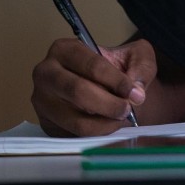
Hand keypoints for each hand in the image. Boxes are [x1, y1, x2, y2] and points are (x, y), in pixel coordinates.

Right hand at [31, 37, 156, 136]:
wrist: (106, 88)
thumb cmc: (117, 68)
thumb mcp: (136, 56)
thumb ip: (142, 66)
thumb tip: (136, 91)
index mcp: (65, 49)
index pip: (92, 65)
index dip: (116, 80)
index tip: (133, 92)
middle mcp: (46, 73)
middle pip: (78, 91)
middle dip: (108, 104)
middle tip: (128, 110)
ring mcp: (42, 100)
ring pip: (74, 118)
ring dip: (103, 123)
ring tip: (120, 119)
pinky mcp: (46, 123)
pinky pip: (71, 134)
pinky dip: (94, 134)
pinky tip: (108, 126)